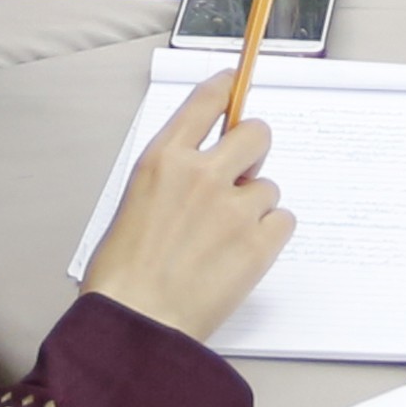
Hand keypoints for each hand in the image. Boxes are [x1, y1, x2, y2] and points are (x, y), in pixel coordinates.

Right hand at [82, 68, 293, 338]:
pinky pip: (283, 221)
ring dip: (255, 207)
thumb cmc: (122, 274)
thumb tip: (204, 167)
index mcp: (163, 159)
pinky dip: (269, 236)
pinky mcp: (259, 242)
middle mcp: (202, 174)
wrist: (135, 322)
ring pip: (270, 187)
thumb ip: (172, 176)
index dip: (226, 88)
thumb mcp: (135, 202)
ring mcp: (234, 207)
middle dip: (255, 151)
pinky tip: (241, 255)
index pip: (205, 102)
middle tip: (242, 178)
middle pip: (256, 132)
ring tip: (224, 241)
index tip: (235, 84)